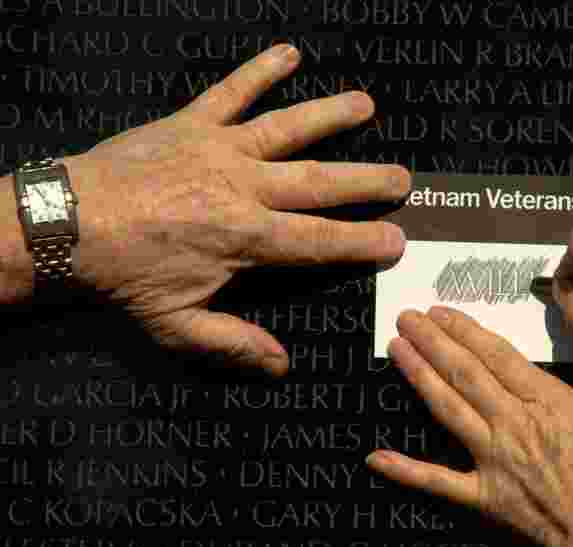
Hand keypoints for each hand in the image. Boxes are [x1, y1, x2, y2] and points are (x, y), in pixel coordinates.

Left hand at [64, 44, 409, 376]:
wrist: (68, 223)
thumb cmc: (123, 276)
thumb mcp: (177, 324)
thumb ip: (234, 342)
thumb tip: (281, 366)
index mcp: (246, 238)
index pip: (320, 241)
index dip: (364, 242)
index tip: (398, 240)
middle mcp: (244, 188)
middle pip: (319, 183)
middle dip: (367, 182)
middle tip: (403, 180)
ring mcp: (220, 151)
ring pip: (287, 130)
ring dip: (330, 116)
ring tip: (366, 106)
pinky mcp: (192, 124)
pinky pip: (231, 92)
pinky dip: (259, 71)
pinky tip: (289, 53)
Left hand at [365, 306, 572, 546]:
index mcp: (548, 401)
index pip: (498, 356)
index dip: (466, 331)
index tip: (441, 311)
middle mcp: (511, 422)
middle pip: (464, 374)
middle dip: (433, 342)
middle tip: (406, 316)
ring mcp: (491, 459)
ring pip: (447, 409)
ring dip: (419, 377)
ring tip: (395, 348)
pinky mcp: (482, 495)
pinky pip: (438, 481)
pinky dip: (406, 470)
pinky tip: (375, 456)